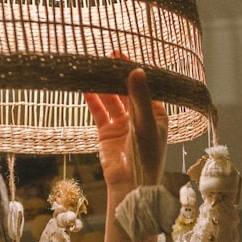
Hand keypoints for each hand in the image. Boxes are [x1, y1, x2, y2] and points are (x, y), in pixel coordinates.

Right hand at [85, 68, 168, 190]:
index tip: (122, 56)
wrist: (129, 185)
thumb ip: (139, 97)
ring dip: (103, 86)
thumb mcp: (144, 124)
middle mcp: (139, 118)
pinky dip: (92, 100)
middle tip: (107, 58)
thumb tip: (136, 70)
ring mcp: (122, 125)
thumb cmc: (145, 157)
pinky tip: (85, 87)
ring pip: (112, 99)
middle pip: (127, 91)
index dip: (134, 71)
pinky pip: (99, 112)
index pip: (145, 87)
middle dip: (117, 75)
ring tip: (94, 69)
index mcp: (156, 115)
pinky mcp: (107, 133)